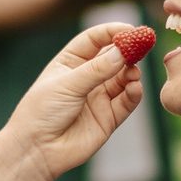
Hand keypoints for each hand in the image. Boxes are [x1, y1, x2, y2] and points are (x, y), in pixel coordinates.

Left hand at [0, 22, 146, 180]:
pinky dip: (134, 93)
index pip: (94, 40)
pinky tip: (134, 88)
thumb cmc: (42, 112)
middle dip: (129, 50)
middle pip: (113, 56)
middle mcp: (86, 78)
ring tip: (133, 72)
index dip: (112, 32)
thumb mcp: (67, 84)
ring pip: (123, 78)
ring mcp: (98, 97)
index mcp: (70, 62)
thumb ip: (96, 69)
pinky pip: (127, 101)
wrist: (37, 150)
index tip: (130, 30)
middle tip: (144, 45)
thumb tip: (123, 52)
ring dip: (132, 72)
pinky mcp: (109, 117)